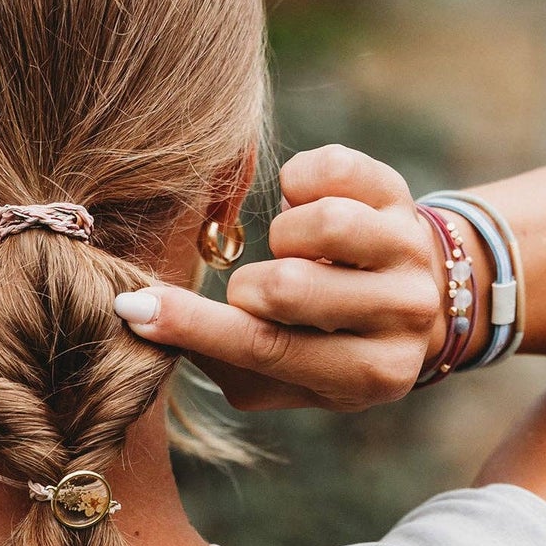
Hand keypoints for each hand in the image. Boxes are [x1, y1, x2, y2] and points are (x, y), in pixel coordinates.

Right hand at [113, 144, 442, 411]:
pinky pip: (329, 168)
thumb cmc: (321, 346)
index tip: (133, 308)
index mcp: (368, 376)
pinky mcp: (403, 197)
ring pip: (319, 224)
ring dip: (283, 236)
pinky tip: (304, 210)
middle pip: (286, 286)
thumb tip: (141, 315)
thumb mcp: (279, 377)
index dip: (193, 325)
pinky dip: (296, 183)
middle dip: (249, 288)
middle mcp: (404, 317)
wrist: (410, 306)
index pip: (266, 348)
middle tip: (261, 296)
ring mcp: (411, 254)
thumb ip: (221, 357)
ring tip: (294, 254)